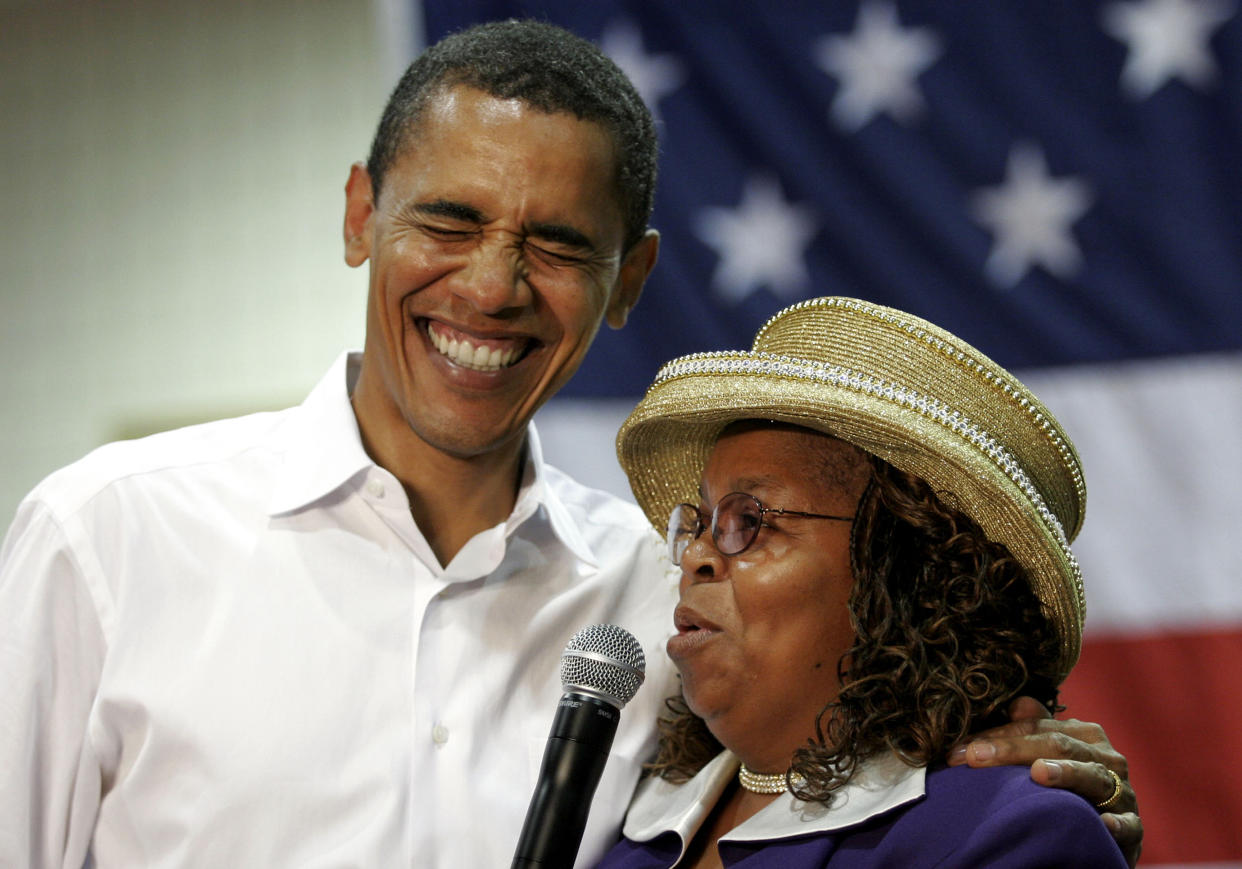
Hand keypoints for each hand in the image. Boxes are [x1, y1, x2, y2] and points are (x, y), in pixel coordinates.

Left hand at [946, 696, 1141, 867]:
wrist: (1107, 835)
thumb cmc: (1071, 790)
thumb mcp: (1052, 756)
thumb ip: (1036, 728)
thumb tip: (1017, 702)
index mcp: (1086, 736)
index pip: (1036, 728)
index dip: (997, 736)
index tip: (960, 750)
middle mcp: (1107, 759)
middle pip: (1058, 745)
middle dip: (1012, 750)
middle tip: (975, 758)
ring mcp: (1123, 792)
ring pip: (1094, 777)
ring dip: (1066, 773)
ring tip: (1038, 773)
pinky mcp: (1134, 828)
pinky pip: (1128, 824)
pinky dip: (1117, 822)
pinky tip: (1102, 822)